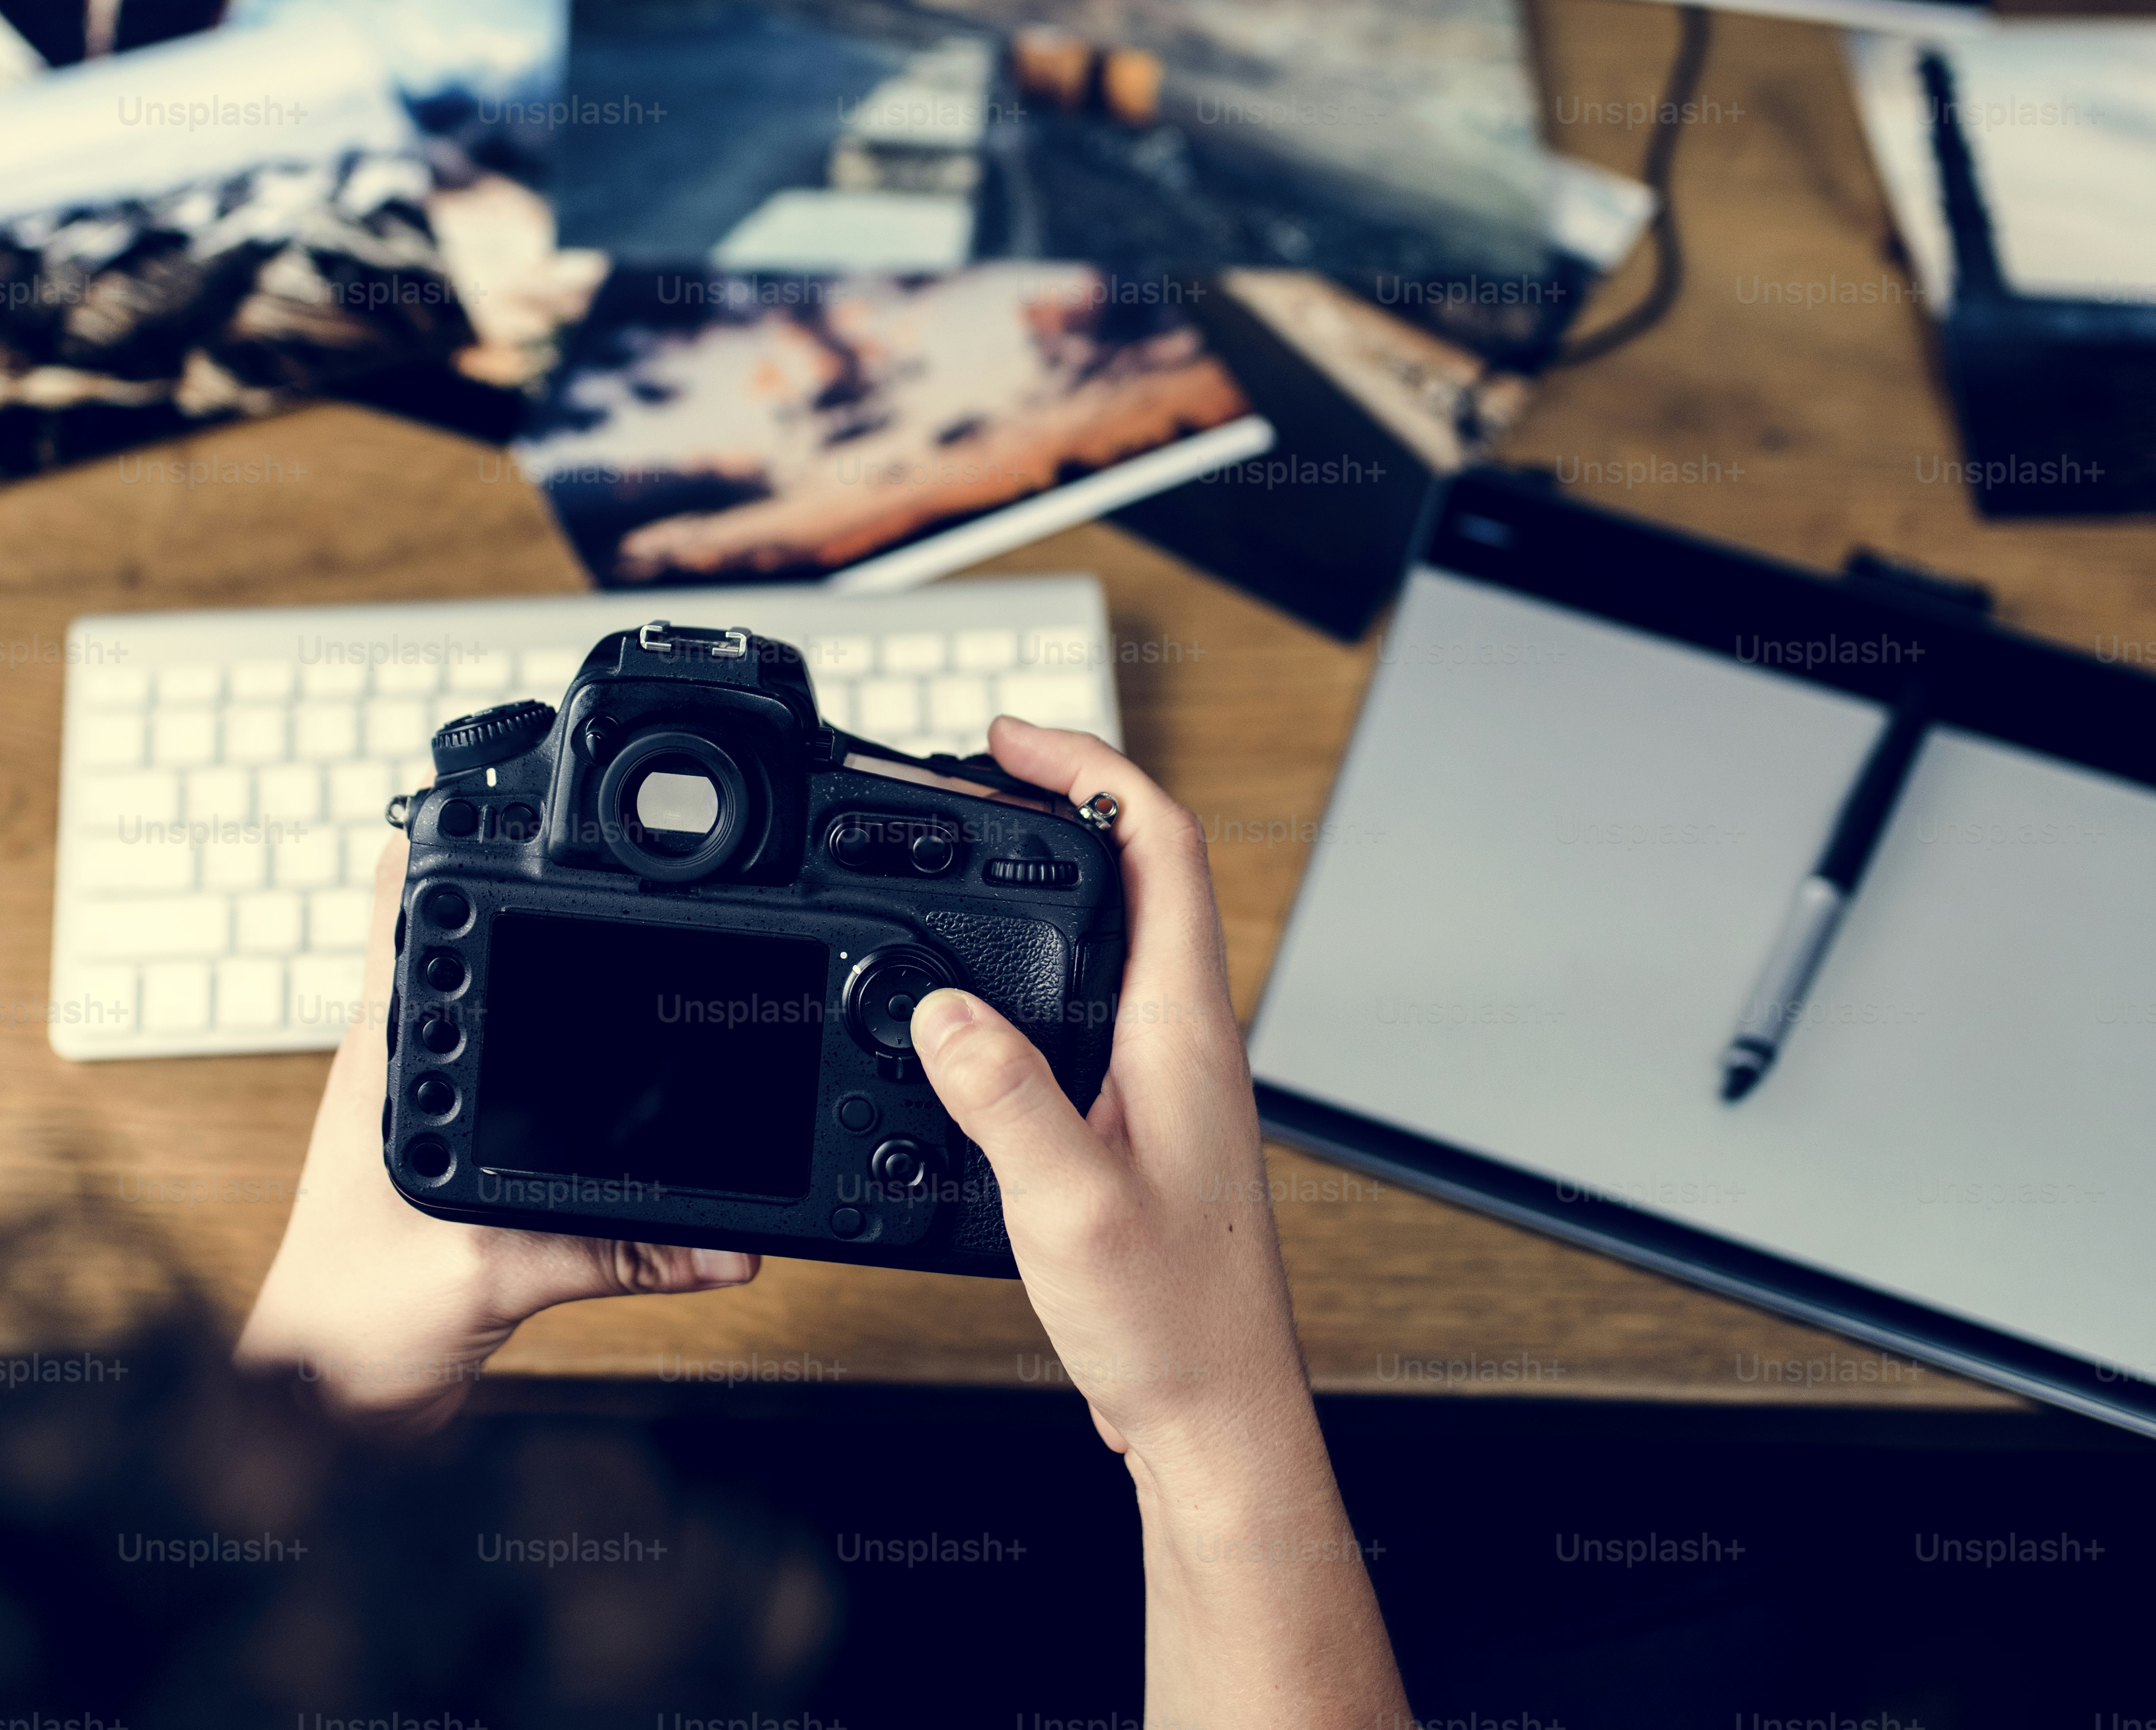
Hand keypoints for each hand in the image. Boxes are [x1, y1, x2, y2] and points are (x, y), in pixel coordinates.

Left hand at [236, 831, 755, 1432]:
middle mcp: (396, 1071)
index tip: (502, 794)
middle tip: (596, 858)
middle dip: (519, 894)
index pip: (392, 905)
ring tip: (621, 951)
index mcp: (383, 1063)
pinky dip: (557, 1073)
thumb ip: (610, 1253)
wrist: (320, 1414)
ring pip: (480, 1010)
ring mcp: (417, 1114)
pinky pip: (506, 1091)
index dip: (440, 833)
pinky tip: (612, 1084)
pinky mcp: (445, 1167)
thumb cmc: (351, 1333)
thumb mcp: (491, 1279)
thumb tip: (722, 1246)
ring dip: (536, 981)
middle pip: (447, 940)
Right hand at [911, 717, 1407, 1727]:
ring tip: (963, 854)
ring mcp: (1166, 1078)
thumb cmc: (1174, 1323)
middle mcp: (1184, 1039)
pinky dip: (1031, 964)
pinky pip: (1088, 1004)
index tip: (1009, 738)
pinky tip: (974, 996)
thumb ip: (1004, 1099)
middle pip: (1135, 873)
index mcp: (1183, 1030)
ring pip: (1111, 938)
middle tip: (970, 775)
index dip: (1088, 768)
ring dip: (1042, 881)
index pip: (1158, 846)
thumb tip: (941, 1006)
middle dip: (1054, 802)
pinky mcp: (1138, 1120)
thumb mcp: (1070, 1206)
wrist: (1214, 1416)